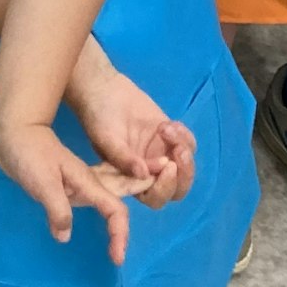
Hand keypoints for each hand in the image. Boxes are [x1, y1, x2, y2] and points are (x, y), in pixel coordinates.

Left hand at [0, 118, 147, 265]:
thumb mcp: (44, 182)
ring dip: (107, 226)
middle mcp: (84, 185)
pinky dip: (79, 219)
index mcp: (87, 182)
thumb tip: (64, 236)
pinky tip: (69, 230)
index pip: (115, 210)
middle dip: (120, 233)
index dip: (120, 234)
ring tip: (109, 248)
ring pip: (97, 207)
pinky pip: (75, 206)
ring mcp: (72, 185)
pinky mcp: (58, 187)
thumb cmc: (28, 152)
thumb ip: (57, 209)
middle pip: (113, 209)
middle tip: (116, 258)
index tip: (117, 259)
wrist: (11, 131)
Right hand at [67, 59, 196, 209]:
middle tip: (178, 151)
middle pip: (176, 188)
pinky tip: (169, 123)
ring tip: (167, 128)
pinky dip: (185, 136)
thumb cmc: (97, 117)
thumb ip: (121, 157)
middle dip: (183, 174)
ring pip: (186, 167)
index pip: (153, 197)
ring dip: (184, 151)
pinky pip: (188, 145)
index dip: (163, 187)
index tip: (165, 165)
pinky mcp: (170, 138)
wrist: (103, 89)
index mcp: (131, 180)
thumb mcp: (104, 138)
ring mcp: (162, 155)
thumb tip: (143, 174)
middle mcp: (150, 173)